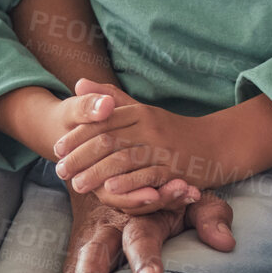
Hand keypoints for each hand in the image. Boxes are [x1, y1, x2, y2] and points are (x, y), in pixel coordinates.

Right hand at [40, 187, 233, 272]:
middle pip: (98, 251)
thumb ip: (210, 215)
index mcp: (141, 211)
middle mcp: (110, 226)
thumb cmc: (169, 195)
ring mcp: (88, 241)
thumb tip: (225, 242)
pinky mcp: (75, 256)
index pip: (143, 236)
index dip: (146, 259)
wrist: (123, 171)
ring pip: (75, 267)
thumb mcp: (192, 198)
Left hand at [53, 79, 210, 204]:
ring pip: (124, 159)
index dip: (77, 135)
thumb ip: (111, 98)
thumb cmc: (170, 130)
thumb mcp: (142, 110)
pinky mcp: (175, 169)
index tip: (57, 148)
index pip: (103, 121)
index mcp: (141, 112)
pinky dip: (127, 182)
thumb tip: (80, 83)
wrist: (214, 145)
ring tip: (77, 185)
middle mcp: (151, 127)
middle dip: (80, 157)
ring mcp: (164, 148)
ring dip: (97, 173)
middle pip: (108, 140)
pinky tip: (109, 189)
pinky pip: (148, 175)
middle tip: (60, 171)